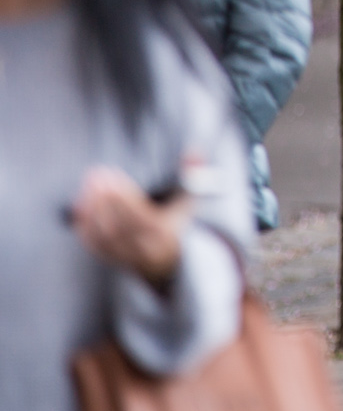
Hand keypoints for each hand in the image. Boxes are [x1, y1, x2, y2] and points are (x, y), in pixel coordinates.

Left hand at [72, 166, 189, 288]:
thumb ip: (195, 174)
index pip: (141, 219)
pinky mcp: (111, 260)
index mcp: (166, 236)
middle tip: (96, 175)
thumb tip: (194, 151)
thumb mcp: (191, 199)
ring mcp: (126, 258)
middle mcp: (145, 251)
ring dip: (91, 211)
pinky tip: (80, 206)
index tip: (113, 176)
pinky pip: (94, 245)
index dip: (125, 198)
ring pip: (103, 238)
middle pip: (119, 228)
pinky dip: (85, 227)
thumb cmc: (180, 220)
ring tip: (88, 185)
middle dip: (105, 201)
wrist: (170, 257)